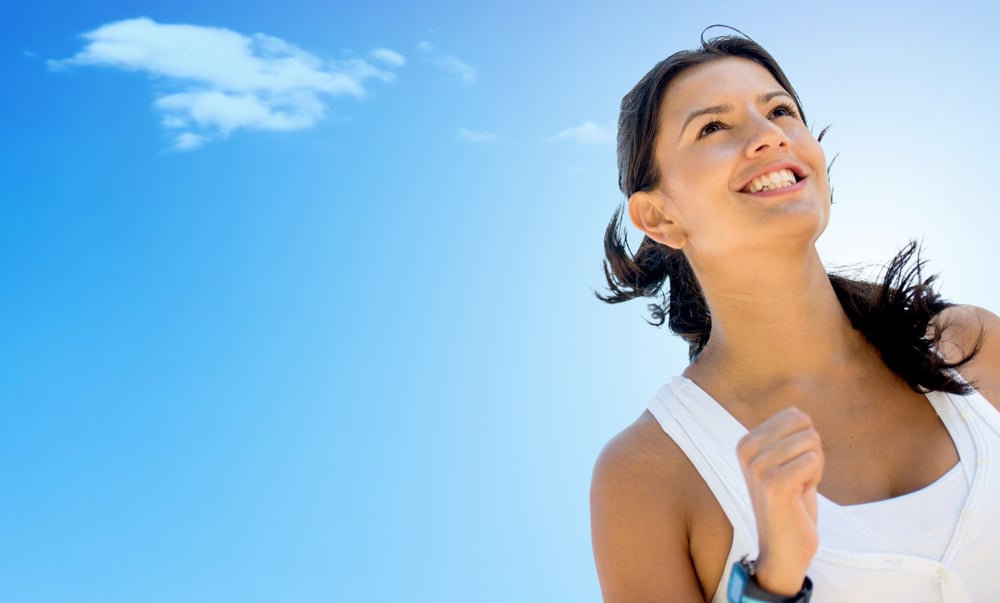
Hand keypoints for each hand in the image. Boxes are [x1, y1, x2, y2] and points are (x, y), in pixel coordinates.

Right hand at [736, 407, 823, 595]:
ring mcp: (758, 467)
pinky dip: (815, 478)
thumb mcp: (783, 463)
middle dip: (811, 452)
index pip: (795, 415)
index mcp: (745, 443)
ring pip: (811, 441)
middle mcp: (746, 451)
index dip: (804, 443)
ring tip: (797, 489)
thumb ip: (786, 436)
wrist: (783, 550)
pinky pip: (814, 460)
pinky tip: (800, 497)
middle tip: (798, 479)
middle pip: (804, 425)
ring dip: (814, 467)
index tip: (792, 469)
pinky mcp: (774, 484)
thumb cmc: (790, 505)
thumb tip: (799, 412)